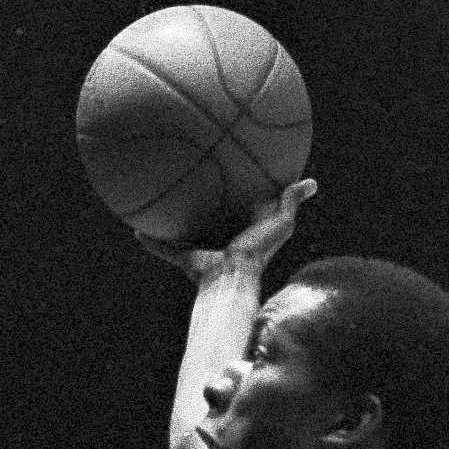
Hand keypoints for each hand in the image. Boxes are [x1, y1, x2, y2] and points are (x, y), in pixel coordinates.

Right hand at [137, 177, 315, 282]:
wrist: (233, 276)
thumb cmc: (259, 251)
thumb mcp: (280, 223)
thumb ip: (290, 202)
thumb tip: (311, 183)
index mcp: (243, 230)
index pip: (242, 209)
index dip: (240, 194)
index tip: (231, 172)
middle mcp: (222, 240)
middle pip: (211, 220)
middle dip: (203, 206)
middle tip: (191, 181)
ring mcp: (203, 250)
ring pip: (186, 234)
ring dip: (174, 224)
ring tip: (161, 201)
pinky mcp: (186, 258)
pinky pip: (165, 249)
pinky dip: (152, 242)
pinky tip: (137, 230)